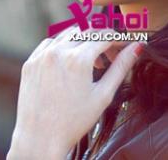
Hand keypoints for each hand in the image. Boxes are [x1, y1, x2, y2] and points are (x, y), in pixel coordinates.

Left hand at [8, 25, 144, 158]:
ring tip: (92, 62)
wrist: (39, 139)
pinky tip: (70, 61)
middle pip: (87, 30)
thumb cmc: (74, 121)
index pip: (105, 36)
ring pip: (68, 33)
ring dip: (83, 40)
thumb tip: (137, 47)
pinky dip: (64, 46)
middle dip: (102, 38)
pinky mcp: (30, 61)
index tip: (125, 46)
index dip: (119, 39)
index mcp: (78, 59)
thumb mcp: (103, 95)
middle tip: (110, 56)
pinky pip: (50, 43)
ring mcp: (41, 55)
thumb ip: (121, 67)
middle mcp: (58, 52)